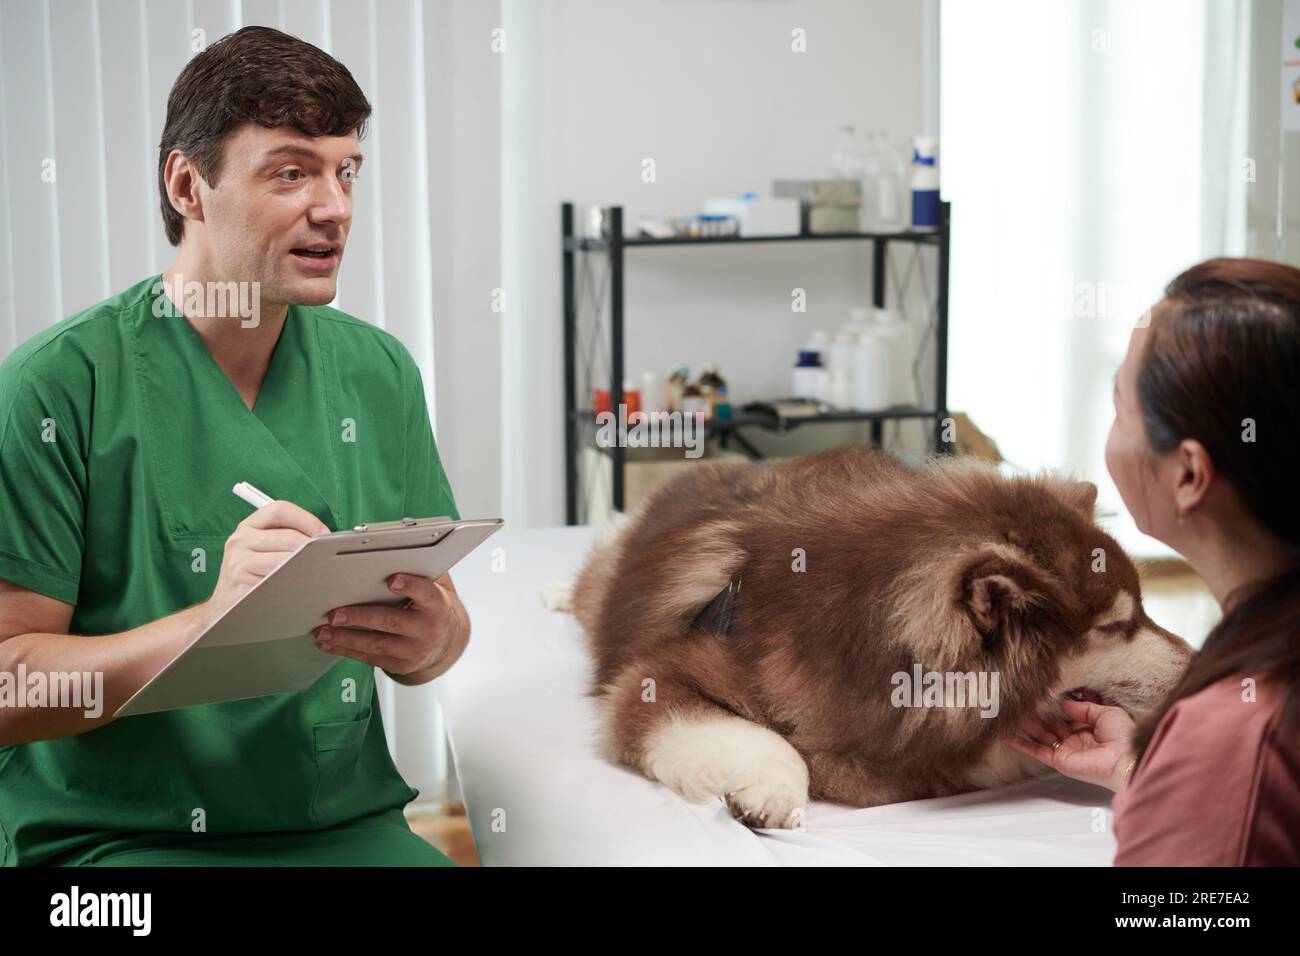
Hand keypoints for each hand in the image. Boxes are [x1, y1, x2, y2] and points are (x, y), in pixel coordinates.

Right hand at [205, 500, 329, 625]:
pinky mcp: (243, 586)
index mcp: (248, 526)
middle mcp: (239, 541)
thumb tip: (323, 536)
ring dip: (307, 566)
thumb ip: (284, 536)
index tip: (324, 533)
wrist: (223, 606)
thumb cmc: (249, 575)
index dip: (307, 519)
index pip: (279, 510)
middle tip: (326, 557)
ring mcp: (239, 564)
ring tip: (316, 571)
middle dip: (313, 547)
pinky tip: (301, 586)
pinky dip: (295, 583)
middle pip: (288, 536)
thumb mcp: (258, 548)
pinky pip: (278, 582)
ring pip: (286, 559)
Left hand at [313, 572, 468, 681]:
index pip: (425, 592)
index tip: (392, 579)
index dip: (409, 586)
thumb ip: (417, 572)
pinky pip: (370, 658)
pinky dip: (347, 650)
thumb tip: (387, 552)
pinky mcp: (401, 664)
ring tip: (323, 631)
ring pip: (375, 644)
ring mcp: (414, 650)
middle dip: (359, 617)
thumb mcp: (433, 588)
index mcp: (437, 604)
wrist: (445, 642)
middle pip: (391, 621)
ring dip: (345, 638)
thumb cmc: (430, 608)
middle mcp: (428, 629)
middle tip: (334, 614)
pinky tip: (330, 643)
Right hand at [1005, 698, 1137, 790]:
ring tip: (1010, 712)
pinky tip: (1008, 735)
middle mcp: (1075, 741)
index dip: (1052, 706)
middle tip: (1021, 701)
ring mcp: (1066, 751)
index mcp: (1089, 730)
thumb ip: (1083, 708)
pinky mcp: (1059, 760)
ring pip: (1040, 735)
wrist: (1126, 758)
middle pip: (1049, 725)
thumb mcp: (1106, 712)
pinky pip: (1036, 751)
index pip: (1065, 717)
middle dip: (1036, 714)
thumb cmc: (1124, 738)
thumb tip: (1064, 703)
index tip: (1040, 695)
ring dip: (1026, 725)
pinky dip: (1021, 744)